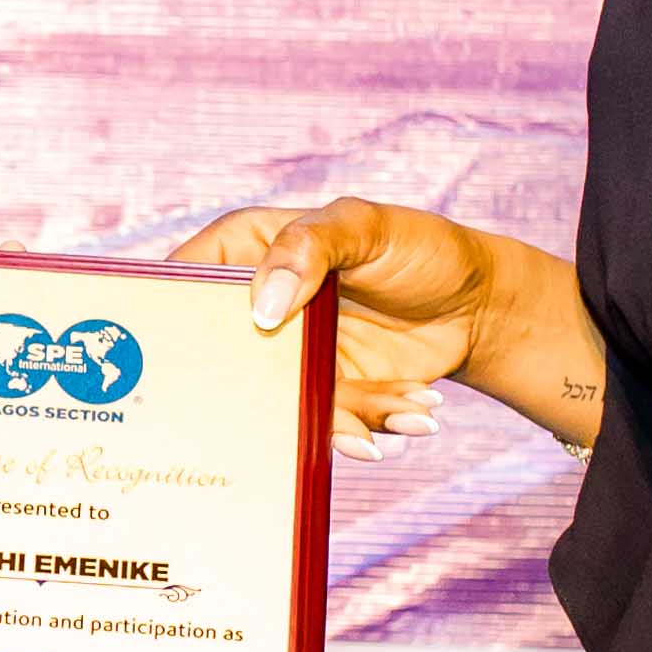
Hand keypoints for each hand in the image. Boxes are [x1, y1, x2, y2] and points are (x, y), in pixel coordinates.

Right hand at [166, 195, 485, 460]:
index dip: (174, 319)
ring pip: (281, 402)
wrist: (477, 304)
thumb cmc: (419, 248)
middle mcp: (258, 308)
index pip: (185, 284)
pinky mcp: (323, 393)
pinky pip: (329, 422)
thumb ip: (311, 248)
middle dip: (261, 393)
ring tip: (406, 407)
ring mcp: (289, 356)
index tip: (194, 350)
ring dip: (345, 416)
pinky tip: (417, 411)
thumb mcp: (365, 227)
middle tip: (314, 399)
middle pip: (223, 359)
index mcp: (247, 251)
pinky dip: (375, 423)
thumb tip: (262, 308)